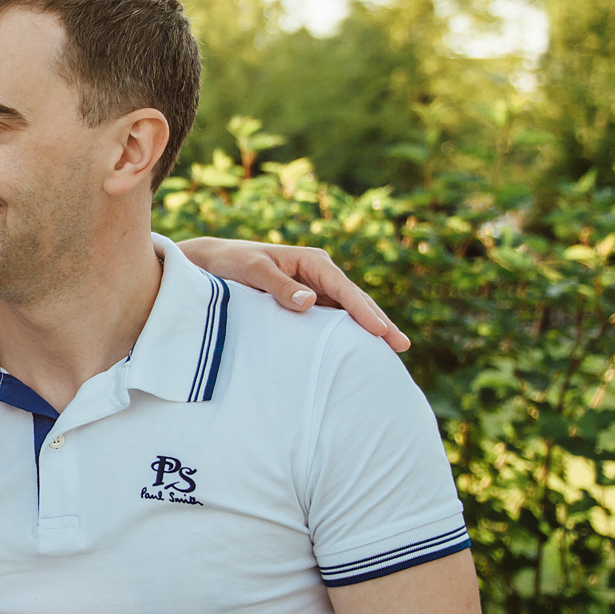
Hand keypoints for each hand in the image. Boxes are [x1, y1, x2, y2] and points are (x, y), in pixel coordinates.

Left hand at [177, 236, 409, 351]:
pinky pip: (332, 320)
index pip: (345, 290)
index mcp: (313, 262)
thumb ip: (280, 287)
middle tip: (401, 346)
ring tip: (392, 351)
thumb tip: (310, 302)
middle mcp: (319, 274)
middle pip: (355, 301)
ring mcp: (315, 289)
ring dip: (368, 330)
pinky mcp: (306, 303)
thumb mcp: (254, 272)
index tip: (380, 331)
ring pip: (347, 312)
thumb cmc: (233, 263)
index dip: (364, 311)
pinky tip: (359, 351)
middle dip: (379, 322)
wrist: (213, 263)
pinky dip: (347, 333)